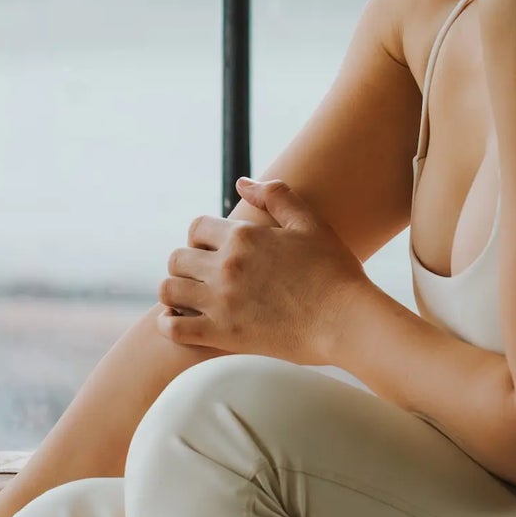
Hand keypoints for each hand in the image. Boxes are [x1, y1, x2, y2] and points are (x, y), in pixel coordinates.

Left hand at [155, 176, 369, 362]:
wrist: (347, 321)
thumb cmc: (334, 271)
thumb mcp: (309, 223)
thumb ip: (276, 196)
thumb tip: (241, 182)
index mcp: (243, 236)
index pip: (196, 227)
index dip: (201, 238)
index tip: (212, 251)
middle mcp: (226, 266)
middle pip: (177, 257)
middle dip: (186, 264)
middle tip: (201, 277)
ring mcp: (221, 301)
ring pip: (169, 289)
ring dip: (174, 291)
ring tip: (188, 298)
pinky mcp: (222, 334)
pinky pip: (174, 328)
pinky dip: (168, 324)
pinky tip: (177, 322)